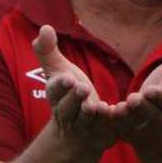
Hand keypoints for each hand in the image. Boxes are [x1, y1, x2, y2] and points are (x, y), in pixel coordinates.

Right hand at [32, 25, 116, 152]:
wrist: (79, 133)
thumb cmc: (69, 95)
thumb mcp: (59, 72)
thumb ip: (49, 52)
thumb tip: (45, 27)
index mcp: (56, 96)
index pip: (55, 91)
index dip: (60, 86)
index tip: (67, 78)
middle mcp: (67, 114)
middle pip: (67, 109)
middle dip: (74, 99)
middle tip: (81, 88)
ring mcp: (84, 128)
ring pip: (85, 122)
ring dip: (90, 113)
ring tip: (97, 105)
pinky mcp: (102, 135)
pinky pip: (107, 130)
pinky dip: (111, 123)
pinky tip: (116, 113)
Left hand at [112, 23, 161, 142]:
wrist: (160, 122)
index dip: (160, 97)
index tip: (151, 91)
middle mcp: (161, 119)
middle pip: (151, 114)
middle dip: (142, 108)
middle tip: (133, 99)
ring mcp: (143, 128)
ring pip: (132, 123)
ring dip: (124, 118)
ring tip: (115, 110)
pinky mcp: (127, 133)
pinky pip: (116, 128)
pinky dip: (108, 123)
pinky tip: (98, 112)